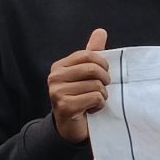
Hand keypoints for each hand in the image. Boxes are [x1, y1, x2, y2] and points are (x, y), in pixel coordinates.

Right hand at [48, 28, 110, 143]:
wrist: (71, 127)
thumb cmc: (81, 98)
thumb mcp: (86, 74)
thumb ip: (92, 53)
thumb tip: (100, 31)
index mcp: (59, 67)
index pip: (88, 55)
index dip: (103, 64)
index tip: (104, 75)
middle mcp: (55, 77)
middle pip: (93, 69)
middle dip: (105, 80)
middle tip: (102, 89)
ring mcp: (57, 92)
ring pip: (96, 85)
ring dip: (102, 95)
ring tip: (94, 101)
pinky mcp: (64, 106)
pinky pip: (95, 98)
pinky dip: (99, 105)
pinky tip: (91, 110)